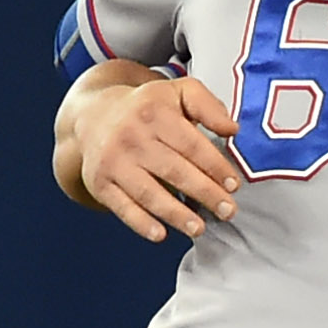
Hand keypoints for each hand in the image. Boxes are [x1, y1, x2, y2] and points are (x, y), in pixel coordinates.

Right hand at [66, 73, 240, 243]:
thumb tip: (232, 128)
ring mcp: (114, 161)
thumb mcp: (176, 92)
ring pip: (149, 193)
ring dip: (176, 214)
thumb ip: (207, 104)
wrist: (93, 116)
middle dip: (205, 193)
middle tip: (228, 212)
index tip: (234, 185)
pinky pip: (122, 207)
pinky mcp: (100, 183)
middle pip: (174, 170)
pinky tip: (161, 235)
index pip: (191, 144)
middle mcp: (131, 136)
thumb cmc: (146, 110)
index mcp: (154, 112)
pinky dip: (141, 223)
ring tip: (199, 228)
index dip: (215, 166)